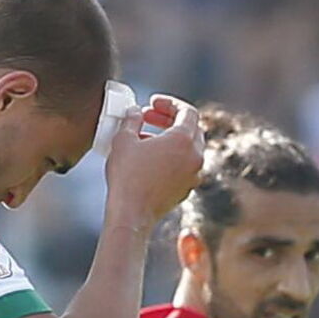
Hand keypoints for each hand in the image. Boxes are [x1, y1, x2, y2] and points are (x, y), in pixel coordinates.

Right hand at [105, 94, 203, 228]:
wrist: (132, 214)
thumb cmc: (127, 177)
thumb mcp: (123, 140)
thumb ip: (131, 119)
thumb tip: (135, 112)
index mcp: (184, 140)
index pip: (187, 111)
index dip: (169, 103)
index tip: (153, 103)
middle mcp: (195, 156)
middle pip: (191, 128)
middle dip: (169, 119)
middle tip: (148, 117)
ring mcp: (193, 175)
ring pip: (189, 147)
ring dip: (169, 137)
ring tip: (144, 137)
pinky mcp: (186, 189)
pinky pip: (184, 165)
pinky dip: (171, 156)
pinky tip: (150, 159)